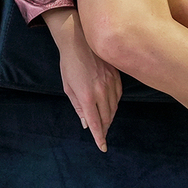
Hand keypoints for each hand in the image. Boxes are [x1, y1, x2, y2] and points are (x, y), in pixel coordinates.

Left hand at [42, 7, 122, 151]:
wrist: (78, 40)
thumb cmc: (69, 64)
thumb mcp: (68, 87)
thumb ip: (78, 107)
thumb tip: (86, 124)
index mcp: (87, 96)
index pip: (96, 123)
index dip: (100, 137)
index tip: (103, 147)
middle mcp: (101, 91)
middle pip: (107, 117)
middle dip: (104, 128)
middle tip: (102, 134)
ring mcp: (111, 82)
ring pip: (115, 107)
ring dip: (110, 117)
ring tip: (105, 122)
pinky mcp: (117, 75)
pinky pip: (119, 95)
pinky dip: (115, 104)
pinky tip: (111, 106)